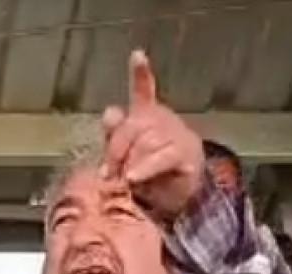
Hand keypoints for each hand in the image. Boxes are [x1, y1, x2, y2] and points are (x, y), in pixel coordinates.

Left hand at [101, 50, 204, 219]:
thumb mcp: (124, 159)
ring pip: (145, 142)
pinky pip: (161, 157)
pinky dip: (145, 168)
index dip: (140, 74)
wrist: (176, 199)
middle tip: (107, 173)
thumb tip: (110, 113)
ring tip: (126, 181)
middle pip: (133, 125)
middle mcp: (162, 120)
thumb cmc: (148, 177)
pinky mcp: (185, 155)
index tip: (137, 56)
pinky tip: (133, 177)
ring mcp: (176, 135)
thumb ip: (114, 137)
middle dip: (115, 150)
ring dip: (130, 164)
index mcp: (146, 117)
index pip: (143, 91)